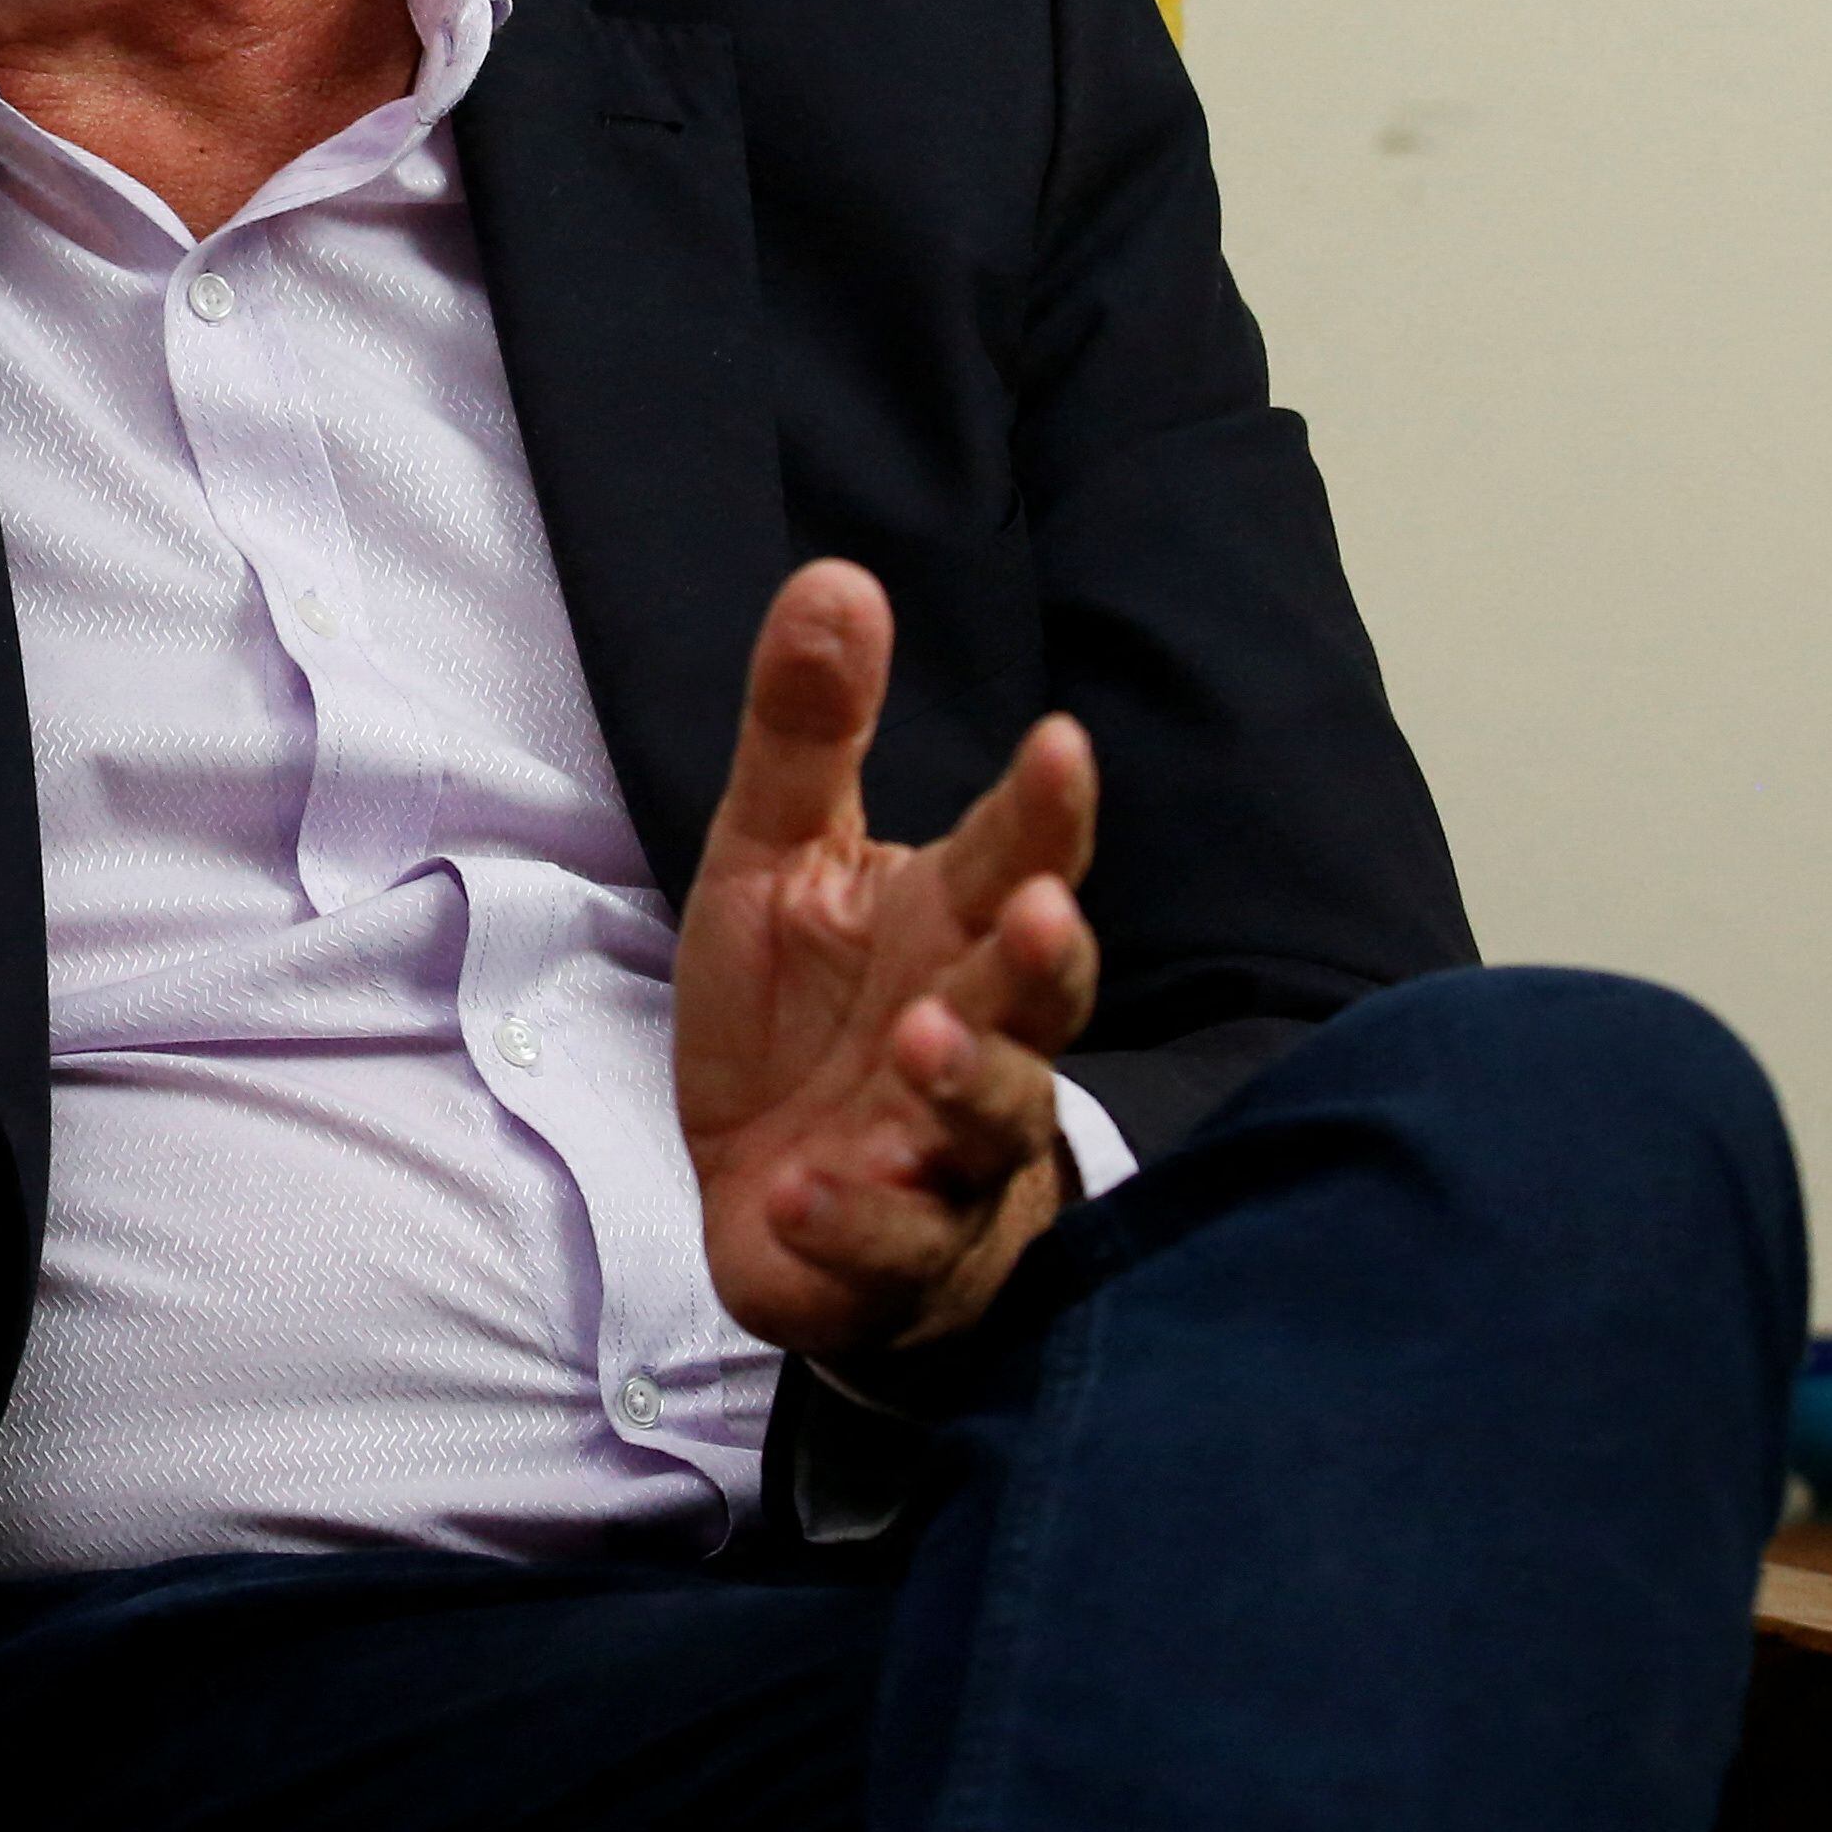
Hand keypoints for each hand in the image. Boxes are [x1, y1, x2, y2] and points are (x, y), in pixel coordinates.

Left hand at [673, 560, 1101, 1360]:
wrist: (775, 1198)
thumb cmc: (800, 1019)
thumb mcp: (772, 858)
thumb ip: (808, 731)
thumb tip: (839, 575)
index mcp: (949, 929)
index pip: (1016, 857)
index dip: (1044, 809)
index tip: (1060, 742)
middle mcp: (976, 1038)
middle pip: (1037, 997)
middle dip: (1042, 957)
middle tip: (1033, 910)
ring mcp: (946, 1155)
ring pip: (987, 1122)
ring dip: (961, 1082)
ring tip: (916, 1040)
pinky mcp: (891, 1255)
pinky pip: (888, 1241)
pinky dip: (851, 1217)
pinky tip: (802, 1187)